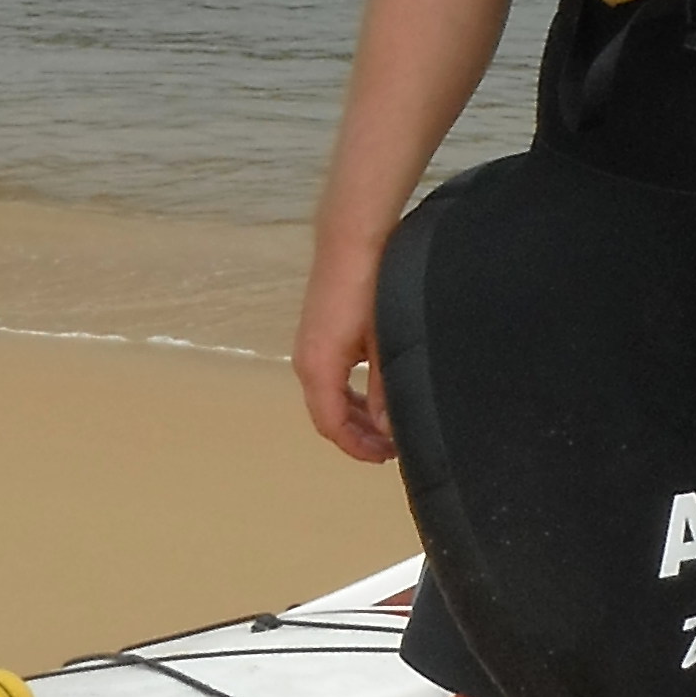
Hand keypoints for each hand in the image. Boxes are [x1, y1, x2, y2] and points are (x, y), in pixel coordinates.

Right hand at [294, 245, 397, 463]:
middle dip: (357, 434)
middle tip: (390, 446)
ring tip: (384, 423)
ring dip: (353, 413)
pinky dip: (348, 392)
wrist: (351, 240)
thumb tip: (384, 429)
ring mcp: (309, 345)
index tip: (385, 456)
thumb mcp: (384, 345)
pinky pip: (329, 375)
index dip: (356, 447)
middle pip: (327, 413)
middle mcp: (306, 361)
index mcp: (318, 368)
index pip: (331, 424)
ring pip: (328, 394)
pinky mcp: (318, 332)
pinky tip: (373, 390)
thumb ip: (383, 391)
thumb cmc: (369, 289)